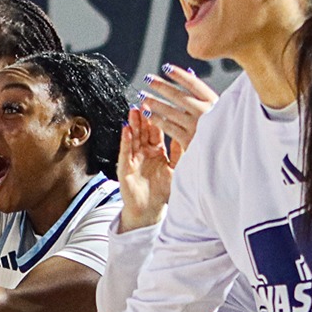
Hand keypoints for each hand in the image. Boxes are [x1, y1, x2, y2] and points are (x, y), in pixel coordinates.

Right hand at [117, 106, 173, 231]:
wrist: (149, 210)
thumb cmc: (161, 191)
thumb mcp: (175, 169)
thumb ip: (178, 152)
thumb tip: (186, 135)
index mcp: (157, 152)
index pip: (157, 131)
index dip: (157, 118)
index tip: (159, 104)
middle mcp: (144, 153)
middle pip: (143, 131)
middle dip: (143, 116)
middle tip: (144, 101)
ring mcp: (134, 159)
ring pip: (133, 138)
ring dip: (133, 124)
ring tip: (134, 110)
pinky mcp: (125, 168)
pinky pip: (125, 152)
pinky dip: (126, 141)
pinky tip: (126, 130)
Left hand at [138, 64, 218, 159]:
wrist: (229, 154)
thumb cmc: (224, 130)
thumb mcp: (221, 109)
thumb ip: (204, 95)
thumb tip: (189, 72)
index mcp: (215, 102)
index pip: (194, 84)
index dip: (179, 75)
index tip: (166, 67)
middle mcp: (206, 112)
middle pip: (179, 96)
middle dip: (161, 86)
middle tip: (147, 78)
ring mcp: (197, 127)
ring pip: (171, 111)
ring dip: (154, 102)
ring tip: (142, 96)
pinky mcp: (189, 141)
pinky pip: (169, 127)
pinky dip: (157, 120)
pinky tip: (147, 114)